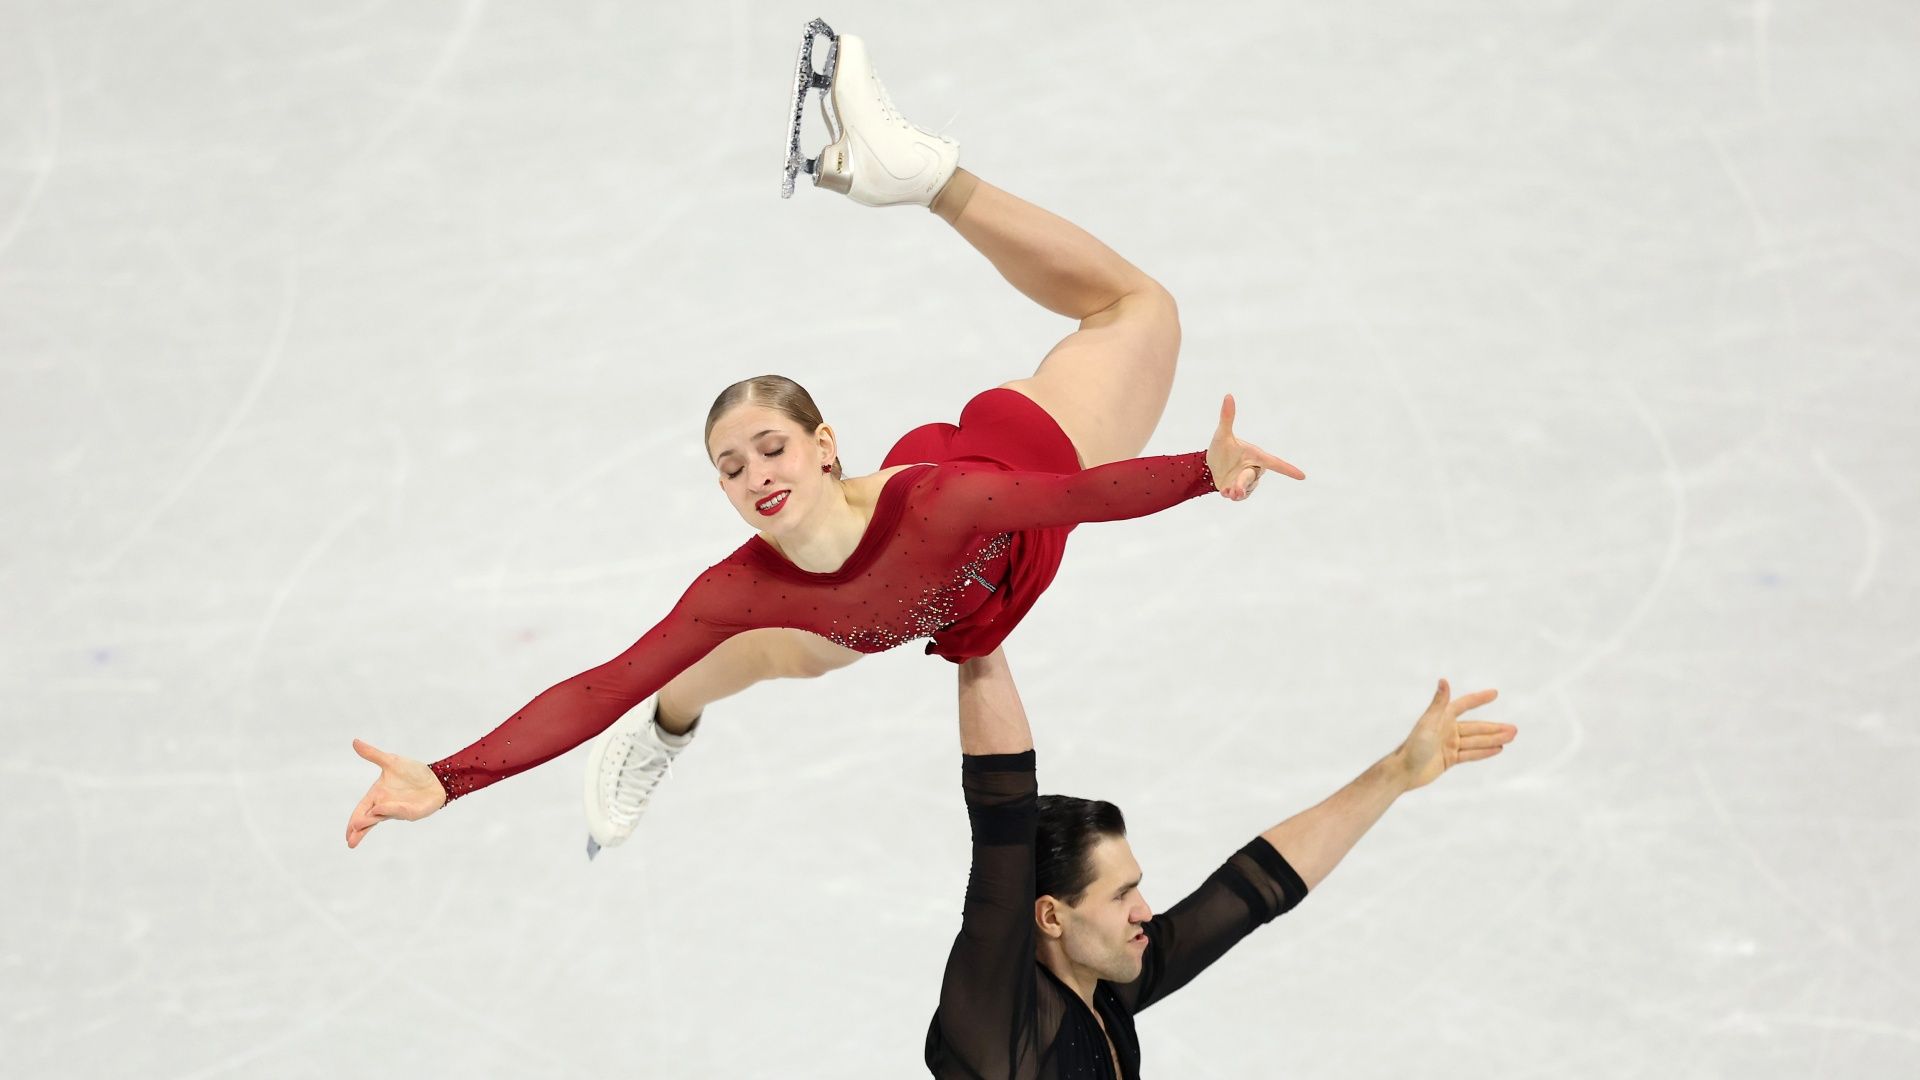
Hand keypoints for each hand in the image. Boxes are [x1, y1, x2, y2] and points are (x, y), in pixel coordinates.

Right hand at [345, 739, 447, 847]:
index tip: (347, 832)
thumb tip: (354, 741)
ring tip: (358, 826)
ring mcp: (398, 811)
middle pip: (368, 820)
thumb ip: (373, 754)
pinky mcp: (412, 813)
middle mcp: (385, 806)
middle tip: (350, 839)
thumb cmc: (412, 772)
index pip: (361, 811)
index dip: (354, 821)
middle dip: (359, 829)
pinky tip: (379, 810)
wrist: (435, 777)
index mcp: (377, 796)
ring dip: (369, 822)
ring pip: (381, 818)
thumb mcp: (391, 761)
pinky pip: (400, 812)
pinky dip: (390, 811)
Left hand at [1207, 394, 1304, 500]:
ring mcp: (1249, 482)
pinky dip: (1232, 496)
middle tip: (1234, 489)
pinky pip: (1241, 497)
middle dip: (1243, 485)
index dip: (1288, 470)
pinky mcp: (1241, 491)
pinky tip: (1225, 492)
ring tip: (1227, 491)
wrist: (1209, 464)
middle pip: (1253, 479)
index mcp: (1257, 456)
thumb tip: (1228, 396)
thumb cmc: (1220, 447)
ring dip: (1237, 492)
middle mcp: (1255, 469)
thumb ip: (1227, 417)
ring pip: (1247, 490)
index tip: (1303, 476)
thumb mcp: (1222, 434)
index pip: (1276, 463)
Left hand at [1394, 679, 1513, 791]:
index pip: (1464, 705)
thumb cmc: (1414, 746)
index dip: (1479, 699)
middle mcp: (1447, 729)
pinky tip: (1498, 749)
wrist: (1404, 772)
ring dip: (1494, 740)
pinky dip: (1485, 752)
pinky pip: (1471, 754)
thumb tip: (1443, 680)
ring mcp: (1449, 745)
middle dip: (1495, 728)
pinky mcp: (1449, 758)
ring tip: (1511, 738)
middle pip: (1476, 728)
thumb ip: (1439, 703)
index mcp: (1441, 718)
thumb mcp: (1429, 723)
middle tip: (1515, 729)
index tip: (1495, 694)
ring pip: (1476, 741)